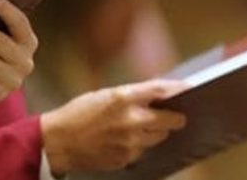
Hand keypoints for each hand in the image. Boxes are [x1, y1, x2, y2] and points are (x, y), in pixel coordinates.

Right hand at [41, 79, 187, 174]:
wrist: (58, 141)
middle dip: (174, 116)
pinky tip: (123, 140)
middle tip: (174, 115)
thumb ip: (129, 96)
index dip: (178, 88)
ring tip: (139, 127)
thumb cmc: (76, 114)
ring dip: (156, 131)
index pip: (161, 90)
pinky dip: (140, 144)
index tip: (189, 89)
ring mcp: (131, 142)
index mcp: (122, 98)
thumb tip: (156, 97)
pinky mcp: (128, 158)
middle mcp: (131, 120)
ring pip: (160, 136)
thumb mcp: (101, 96)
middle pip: (172, 119)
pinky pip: (144, 150)